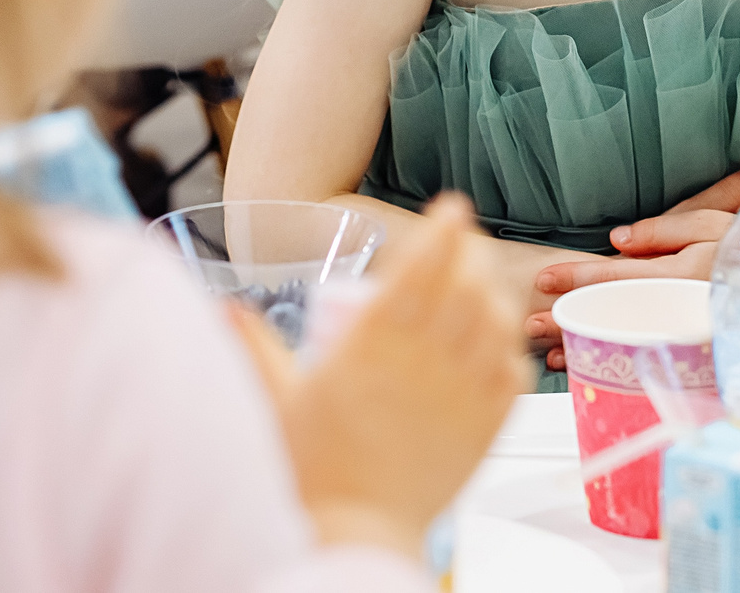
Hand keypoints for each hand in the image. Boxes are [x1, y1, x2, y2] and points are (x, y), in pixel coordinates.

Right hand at [234, 195, 523, 559]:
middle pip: (469, 283)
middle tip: (461, 246)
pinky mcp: (486, 426)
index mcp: (377, 344)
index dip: (443, 229)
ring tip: (477, 290)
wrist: (356, 532)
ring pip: (496, 322)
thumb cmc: (316, 470)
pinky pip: (513, 371)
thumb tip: (226, 307)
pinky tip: (494, 343)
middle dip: (471, 252)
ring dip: (492, 295)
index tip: (450, 208)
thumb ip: (254, 347)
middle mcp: (427, 360)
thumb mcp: (279, 399)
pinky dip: (509, 347)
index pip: (425, 266)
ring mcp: (463, 392)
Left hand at [524, 166, 739, 370]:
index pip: (617, 277)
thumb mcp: (711, 223)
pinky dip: (616, 354)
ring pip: (625, 340)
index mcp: (680, 274)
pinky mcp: (693, 346)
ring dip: (587, 345)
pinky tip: (592, 358)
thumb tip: (616, 241)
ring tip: (550, 349)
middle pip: (613, 315)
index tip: (544, 280)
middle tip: (530, 327)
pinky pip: (647, 351)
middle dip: (569, 321)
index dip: (578, 278)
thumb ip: (662, 231)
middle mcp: (679, 308)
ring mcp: (684, 331)